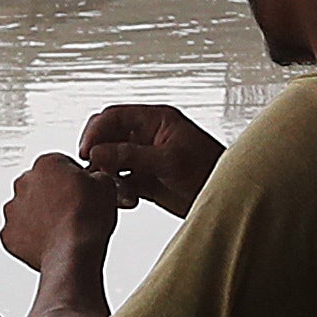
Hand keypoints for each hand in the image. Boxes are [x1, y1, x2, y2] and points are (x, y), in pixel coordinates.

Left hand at [0, 152, 120, 271]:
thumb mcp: (105, 184)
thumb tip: (93, 180)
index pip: (59, 166)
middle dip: (52, 196)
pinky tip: (49, 242)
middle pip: (39, 186)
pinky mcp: (8, 233)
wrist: (74, 251)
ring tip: (60, 229)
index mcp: (46, 164)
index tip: (81, 192)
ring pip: (26, 210)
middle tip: (71, 212)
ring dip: (39, 216)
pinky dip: (31, 238)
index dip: (73, 180)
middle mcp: (24, 182)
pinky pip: (19, 233)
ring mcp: (13, 209)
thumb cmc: (88, 218)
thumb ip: (95, 175)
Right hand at [75, 102, 223, 214]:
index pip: (114, 116)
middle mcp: (146, 137)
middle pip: (107, 138)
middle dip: (98, 154)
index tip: (88, 151)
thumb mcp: (169, 160)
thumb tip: (98, 152)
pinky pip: (119, 182)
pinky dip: (117, 191)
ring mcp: (144, 159)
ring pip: (110, 162)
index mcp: (155, 121)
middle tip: (95, 171)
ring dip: (107, 176)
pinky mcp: (144, 180)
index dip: (97, 131)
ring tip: (116, 189)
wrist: (228, 198)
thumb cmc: (210, 169)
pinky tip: (127, 199)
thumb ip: (132, 155)